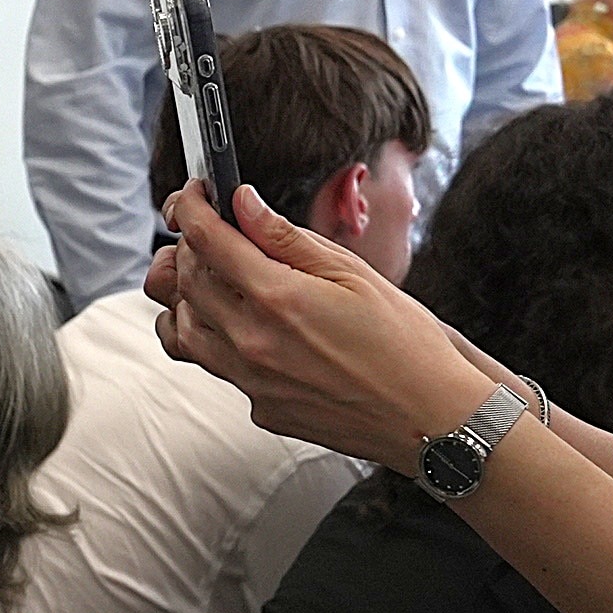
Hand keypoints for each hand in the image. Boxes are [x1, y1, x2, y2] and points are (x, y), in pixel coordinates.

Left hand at [151, 181, 493, 462]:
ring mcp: (251, 381)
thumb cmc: (405, 344)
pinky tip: (240, 325)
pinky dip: (212, 337)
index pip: (206, 241)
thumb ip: (287, 237)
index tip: (193, 194)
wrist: (430, 418)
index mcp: (277, 299)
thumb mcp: (353, 273)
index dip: (190, 207)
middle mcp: (252, 342)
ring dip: (187, 295)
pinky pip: (213, 366)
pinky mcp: (259, 407)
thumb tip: (242, 203)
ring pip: (182, 328)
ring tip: (214, 277)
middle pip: (184, 281)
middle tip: (208, 232)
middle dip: (188, 246)